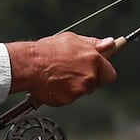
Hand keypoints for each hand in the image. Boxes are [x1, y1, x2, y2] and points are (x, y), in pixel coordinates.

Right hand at [5, 32, 120, 106]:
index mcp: (93, 59)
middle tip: (74, 73)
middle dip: (89, 80)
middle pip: (96, 84)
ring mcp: (79, 89)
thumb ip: (93, 44)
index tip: (98, 71)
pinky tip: (52, 83)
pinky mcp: (67, 100)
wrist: (29, 65)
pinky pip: (68, 98)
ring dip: (73, 86)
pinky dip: (62, 93)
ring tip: (58, 75)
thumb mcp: (72, 40)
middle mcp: (89, 76)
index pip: (110, 73)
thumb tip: (110, 43)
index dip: (103, 72)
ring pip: (81, 91)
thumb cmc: (48, 50)